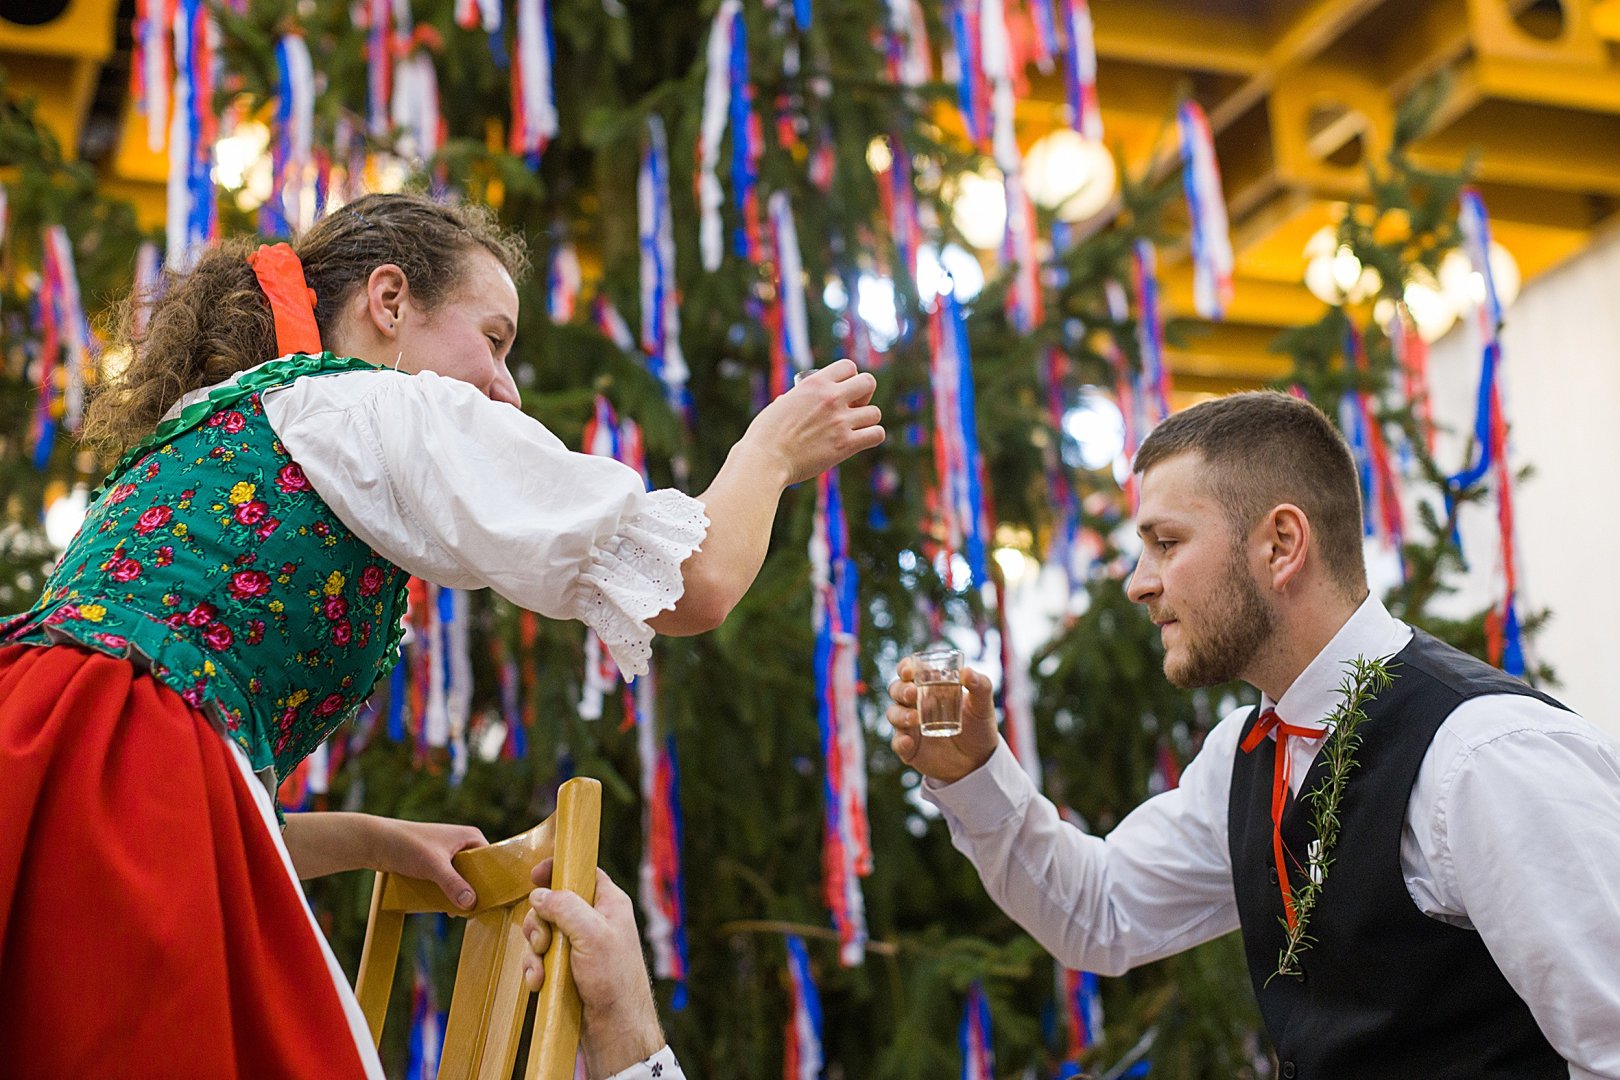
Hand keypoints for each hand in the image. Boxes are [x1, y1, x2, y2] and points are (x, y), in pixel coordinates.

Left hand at [366, 817, 487, 908]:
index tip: (494, 901)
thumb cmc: (406, 845)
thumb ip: (453, 884)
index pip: (492, 860)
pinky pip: (449, 881)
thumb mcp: (433, 866)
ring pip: (462, 879)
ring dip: (459, 895)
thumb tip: (471, 903)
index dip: (493, 880)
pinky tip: (445, 908)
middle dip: (475, 891)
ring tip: (457, 912)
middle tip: (474, 911)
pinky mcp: (435, 864)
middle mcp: (462, 844)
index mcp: (470, 837)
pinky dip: (448, 893)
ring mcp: (448, 854)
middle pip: (478, 872)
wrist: (375, 843)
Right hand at [521, 860, 663, 1077]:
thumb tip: (539, 894)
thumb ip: (565, 907)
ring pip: (543, 933)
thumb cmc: (614, 980)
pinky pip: (540, 959)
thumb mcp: (592, 934)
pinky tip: (538, 983)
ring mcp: (579, 946)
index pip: (583, 872)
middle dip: (539, 922)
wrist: (615, 1028)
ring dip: (534, 950)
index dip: (558, 870)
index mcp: (608, 904)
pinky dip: (535, 969)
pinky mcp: (567, 969)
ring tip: (541, 968)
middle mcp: (594, 922)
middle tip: (542, 940)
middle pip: (554, 904)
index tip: (535, 875)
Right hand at [740, 358, 884, 486]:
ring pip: (875, 413)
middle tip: (852, 409)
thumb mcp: (780, 405)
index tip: (842, 392)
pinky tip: (859, 441)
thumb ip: (795, 399)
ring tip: (852, 429)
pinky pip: (877, 434)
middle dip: (864, 395)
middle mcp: (831, 398)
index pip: (848, 366)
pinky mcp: (846, 445)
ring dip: (867, 421)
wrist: (765, 460)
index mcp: (814, 383)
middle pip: (868, 382)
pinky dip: (872, 437)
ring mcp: (840, 421)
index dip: (849, 378)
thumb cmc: (764, 436)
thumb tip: (792, 399)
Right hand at [887, 658, 999, 784]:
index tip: (910, 670)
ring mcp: (910, 726)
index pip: (910, 671)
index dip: (905, 667)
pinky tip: (908, 742)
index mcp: (930, 687)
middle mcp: (915, 704)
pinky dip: (900, 741)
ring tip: (915, 718)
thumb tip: (966, 671)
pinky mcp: (910, 748)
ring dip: (900, 714)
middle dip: (901, 689)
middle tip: (913, 693)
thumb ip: (980, 685)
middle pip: (896, 690)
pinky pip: (898, 743)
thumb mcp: (983, 705)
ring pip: (893, 714)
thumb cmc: (979, 726)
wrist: (979, 761)